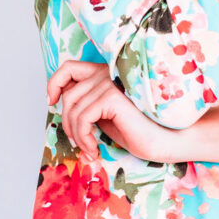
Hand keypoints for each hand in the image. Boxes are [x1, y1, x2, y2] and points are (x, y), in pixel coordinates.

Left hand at [46, 60, 179, 162]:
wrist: (167, 139)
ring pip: (72, 109)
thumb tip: (60, 104)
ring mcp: (110, 82)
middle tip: (81, 143)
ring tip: (90, 149)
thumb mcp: (106, 115)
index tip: (51, 102)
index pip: (70, 67)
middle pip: (68, 94)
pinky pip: (82, 119)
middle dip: (68, 123)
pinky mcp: (112, 96)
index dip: (55, 82)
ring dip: (77, 136)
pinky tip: (94, 150)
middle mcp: (107, 73)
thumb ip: (88, 104)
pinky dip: (83, 138)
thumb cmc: (140, 130)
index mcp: (106, 73)